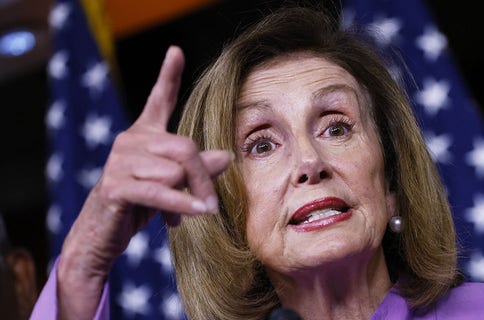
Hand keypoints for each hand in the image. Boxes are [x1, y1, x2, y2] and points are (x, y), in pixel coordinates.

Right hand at [56, 46, 232, 318]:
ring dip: (189, 197)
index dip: (168, 76)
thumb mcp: (172, 185)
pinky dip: (182, 205)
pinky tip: (196, 214)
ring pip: (176, 171)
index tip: (176, 51)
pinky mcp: (115, 186)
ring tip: (182, 215)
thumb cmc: (138, 206)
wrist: (100, 236)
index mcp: (143, 136)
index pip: (158, 100)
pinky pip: (161, 192)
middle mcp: (129, 142)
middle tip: (211, 204)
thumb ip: (196, 168)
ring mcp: (120, 163)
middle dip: (203, 178)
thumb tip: (226, 156)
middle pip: (185, 149)